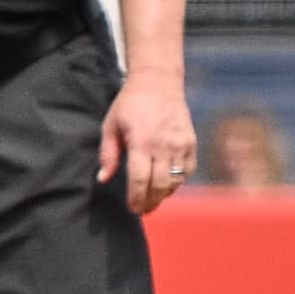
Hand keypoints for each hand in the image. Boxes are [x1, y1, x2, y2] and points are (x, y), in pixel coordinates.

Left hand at [98, 72, 195, 213]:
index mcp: (141, 141)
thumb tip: (103, 179)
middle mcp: (164, 145)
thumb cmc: (129, 104)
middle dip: (150, 201)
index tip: (132, 208)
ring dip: (164, 194)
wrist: (158, 83)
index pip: (140, 179)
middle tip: (142, 210)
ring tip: (152, 201)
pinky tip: (167, 186)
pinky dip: (178, 182)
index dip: (136, 198)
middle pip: (160, 184)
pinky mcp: (191, 142)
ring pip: (175, 180)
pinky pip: (187, 170)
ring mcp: (181, 144)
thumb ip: (108, 154)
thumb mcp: (110, 125)